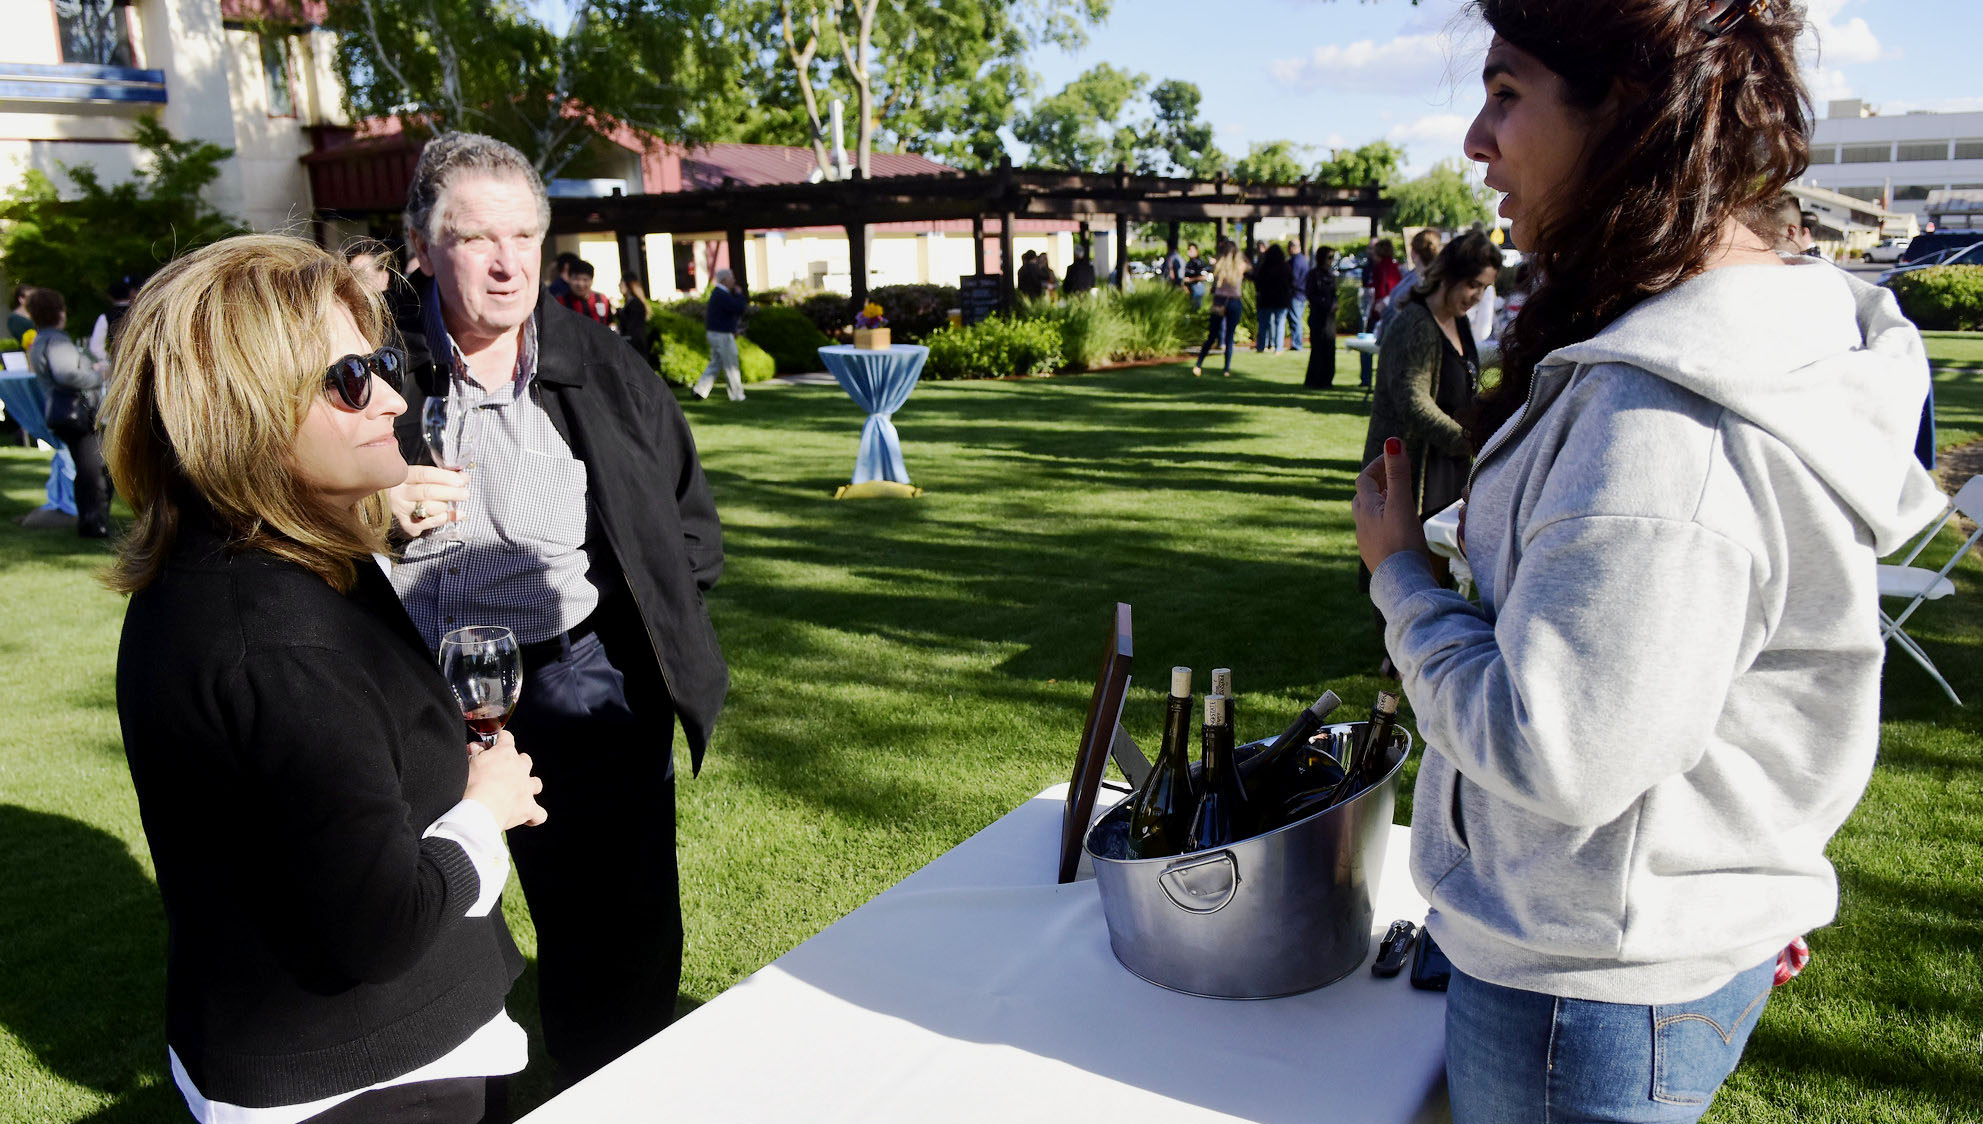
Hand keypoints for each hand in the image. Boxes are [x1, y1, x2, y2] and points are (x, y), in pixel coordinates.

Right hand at [388, 466, 467, 537]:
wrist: (387, 502)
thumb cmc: (411, 487)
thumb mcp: (423, 477)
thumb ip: (443, 476)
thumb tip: (464, 477)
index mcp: (404, 476)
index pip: (425, 474)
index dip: (445, 477)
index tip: (461, 480)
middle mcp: (400, 493)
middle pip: (427, 492)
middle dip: (450, 493)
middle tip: (465, 494)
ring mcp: (401, 509)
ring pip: (427, 508)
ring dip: (446, 507)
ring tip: (455, 505)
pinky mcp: (406, 524)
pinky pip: (426, 524)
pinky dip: (442, 520)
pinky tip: (453, 516)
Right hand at [463, 730, 546, 829]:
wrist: (478, 810)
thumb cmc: (472, 784)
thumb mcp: (470, 763)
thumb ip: (476, 753)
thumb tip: (476, 748)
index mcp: (506, 754)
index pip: (507, 738)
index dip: (501, 740)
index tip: (496, 743)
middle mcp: (521, 768)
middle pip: (525, 760)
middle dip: (516, 764)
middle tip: (502, 772)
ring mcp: (527, 788)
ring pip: (536, 783)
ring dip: (529, 786)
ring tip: (517, 793)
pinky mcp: (528, 808)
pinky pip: (539, 814)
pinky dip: (534, 816)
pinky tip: (527, 817)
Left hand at [1352, 436, 1430, 573]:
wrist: (1402, 584)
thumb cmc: (1402, 543)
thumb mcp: (1402, 505)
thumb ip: (1399, 474)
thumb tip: (1393, 442)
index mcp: (1366, 510)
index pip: (1364, 480)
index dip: (1376, 466)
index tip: (1392, 457)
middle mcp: (1361, 525)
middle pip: (1364, 497)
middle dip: (1378, 483)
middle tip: (1394, 476)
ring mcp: (1367, 542)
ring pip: (1369, 516)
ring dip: (1381, 503)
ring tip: (1398, 499)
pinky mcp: (1376, 556)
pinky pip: (1376, 532)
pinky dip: (1385, 521)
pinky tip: (1398, 528)